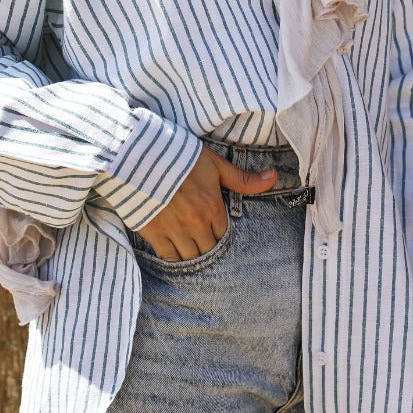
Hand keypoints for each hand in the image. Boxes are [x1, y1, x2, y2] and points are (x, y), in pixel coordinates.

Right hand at [138, 146, 277, 260]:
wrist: (139, 155)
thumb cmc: (178, 156)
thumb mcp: (214, 163)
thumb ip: (242, 178)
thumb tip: (273, 177)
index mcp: (212, 207)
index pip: (223, 234)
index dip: (219, 232)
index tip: (213, 228)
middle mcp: (196, 224)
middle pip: (208, 249)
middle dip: (207, 246)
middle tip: (202, 240)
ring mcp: (174, 231)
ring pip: (190, 257)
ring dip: (192, 254)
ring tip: (189, 247)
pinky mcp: (154, 234)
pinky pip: (168, 257)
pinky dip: (173, 258)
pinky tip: (174, 251)